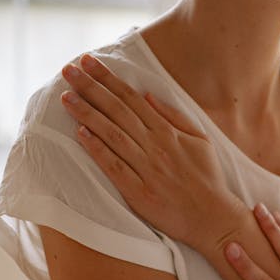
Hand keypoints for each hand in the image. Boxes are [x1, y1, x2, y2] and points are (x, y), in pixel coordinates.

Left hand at [60, 53, 241, 250]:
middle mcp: (155, 145)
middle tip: (68, 70)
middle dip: (91, 87)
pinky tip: (80, 133)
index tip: (88, 62)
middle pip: (117, 111)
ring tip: (66, 97)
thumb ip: (174, 116)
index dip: (108, 79)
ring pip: (112, 134)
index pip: (131, 98)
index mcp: (168, 131)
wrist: (212, 217)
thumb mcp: (200, 140)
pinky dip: (97, 149)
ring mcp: (146, 169)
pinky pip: (114, 166)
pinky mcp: (139, 192)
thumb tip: (147, 95)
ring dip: (87, 113)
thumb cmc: (206, 178)